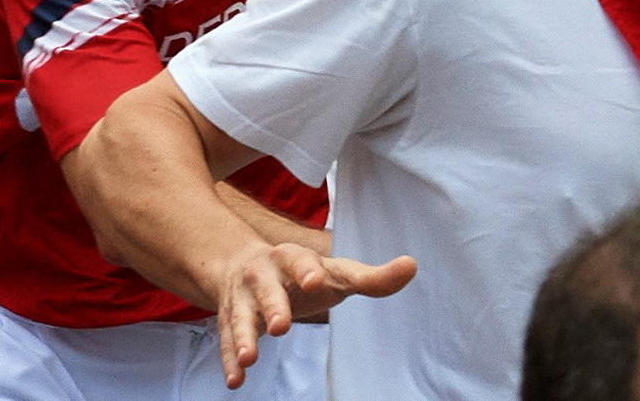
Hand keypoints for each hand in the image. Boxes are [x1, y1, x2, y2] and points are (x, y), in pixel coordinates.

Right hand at [213, 242, 416, 387]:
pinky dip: (230, 360)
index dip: (307, 270)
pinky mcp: (230, 320)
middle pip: (268, 289)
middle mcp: (264, 274)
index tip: (315, 281)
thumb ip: (370, 277)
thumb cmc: (302, 273)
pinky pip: (227, 340)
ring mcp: (244, 298)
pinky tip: (235, 380)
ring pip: (242, 316)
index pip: (300, 260)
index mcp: (292, 258)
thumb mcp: (334, 273)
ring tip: (249, 360)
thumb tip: (412, 266)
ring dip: (245, 337)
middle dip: (274, 306)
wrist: (242, 265)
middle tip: (282, 326)